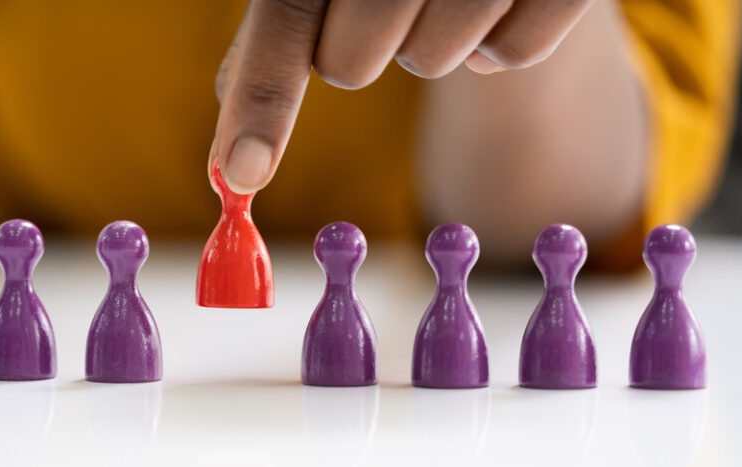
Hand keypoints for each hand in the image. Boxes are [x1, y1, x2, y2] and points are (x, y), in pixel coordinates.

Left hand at [209, 0, 594, 193]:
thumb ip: (280, 37)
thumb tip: (229, 154)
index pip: (286, 15)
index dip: (260, 97)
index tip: (241, 175)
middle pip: (351, 58)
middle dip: (359, 55)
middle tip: (387, 12)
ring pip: (432, 57)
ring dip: (434, 47)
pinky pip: (512, 52)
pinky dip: (499, 48)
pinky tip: (501, 4)